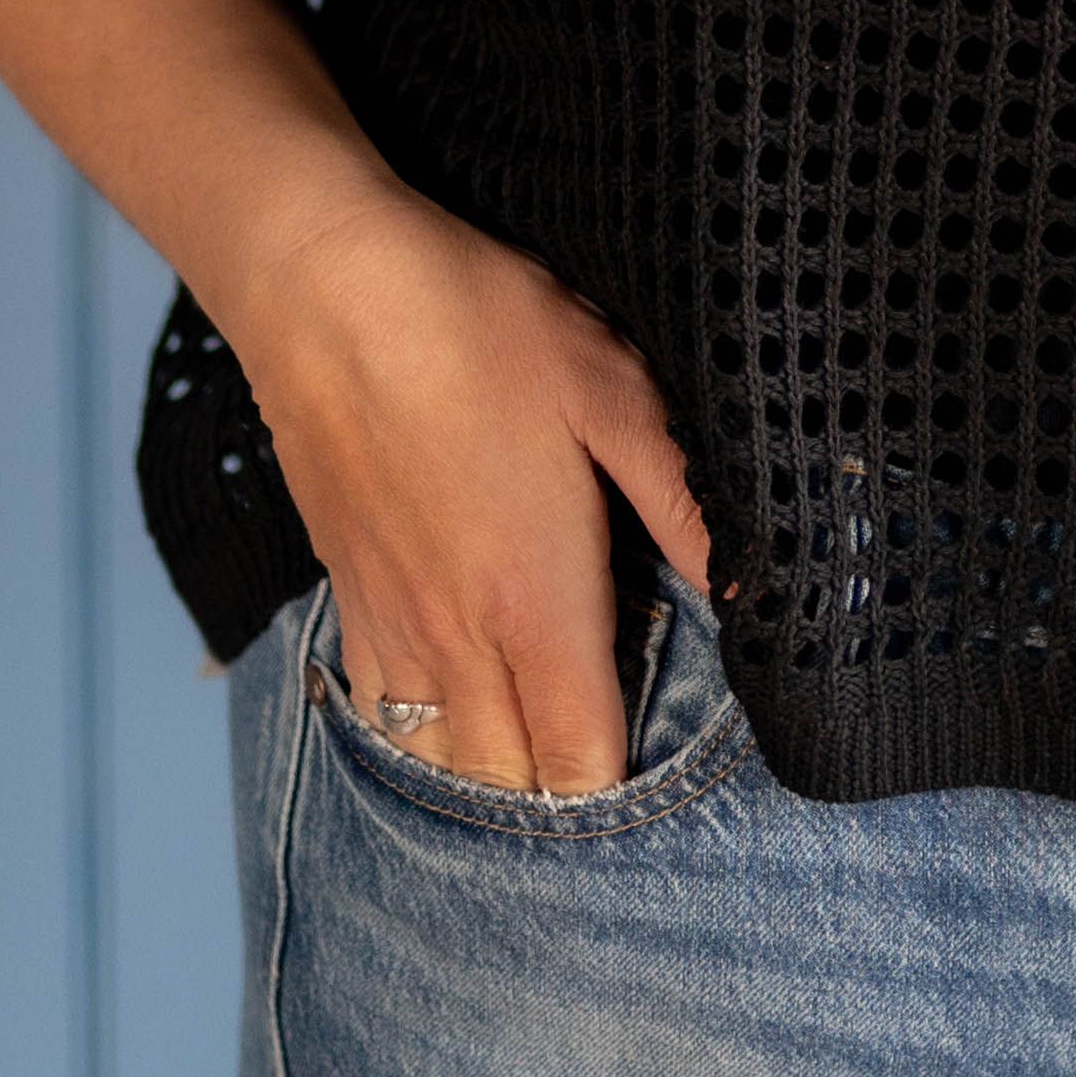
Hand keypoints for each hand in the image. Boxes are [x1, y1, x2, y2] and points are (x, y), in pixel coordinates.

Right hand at [237, 189, 712, 793]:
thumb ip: (681, 504)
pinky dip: (419, 728)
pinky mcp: (343, 592)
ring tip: (536, 731)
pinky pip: (376, 710)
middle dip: (560, 789)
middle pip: (509, 785)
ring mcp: (389, 623)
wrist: (324, 288)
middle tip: (610, 738)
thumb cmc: (481, 328)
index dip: (625, 780)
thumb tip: (751, 587)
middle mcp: (456, 639)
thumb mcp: (614, 393)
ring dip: (488, 768)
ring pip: (435, 760)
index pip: (581, 765)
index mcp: (535, 604)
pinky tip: (454, 690)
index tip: (662, 744)